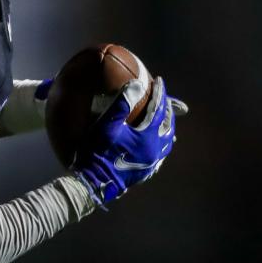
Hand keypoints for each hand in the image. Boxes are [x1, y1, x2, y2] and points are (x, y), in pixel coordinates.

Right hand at [71, 76, 180, 210]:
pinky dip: (161, 145)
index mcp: (148, 137)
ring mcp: (151, 163)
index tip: (159, 80)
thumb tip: (137, 84)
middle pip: (168, 126)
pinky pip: (160, 156)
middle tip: (164, 99)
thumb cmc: (98, 152)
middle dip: (167, 110)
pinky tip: (157, 145)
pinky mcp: (144, 172)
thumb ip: (122, 104)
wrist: (93, 182)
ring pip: (167, 143)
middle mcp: (154, 150)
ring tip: (165, 121)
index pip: (158, 110)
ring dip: (167, 128)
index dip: (160, 93)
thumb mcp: (107, 125)